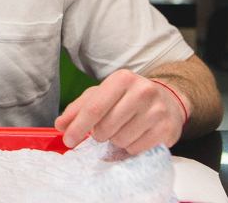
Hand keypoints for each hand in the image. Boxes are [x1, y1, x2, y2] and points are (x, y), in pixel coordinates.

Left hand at [54, 70, 187, 154]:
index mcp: (122, 79)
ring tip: (123, 129)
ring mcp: (157, 111)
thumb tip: (60, 125)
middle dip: (99, 134)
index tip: (68, 139)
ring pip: (121, 140)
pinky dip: (130, 147)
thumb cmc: (127, 98)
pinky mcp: (167, 129)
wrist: (168, 101)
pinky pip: (136, 149)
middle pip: (106, 126)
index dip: (78, 126)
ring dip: (115, 140)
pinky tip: (135, 136)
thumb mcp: (102, 95)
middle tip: (104, 130)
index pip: (95, 107)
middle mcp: (143, 91)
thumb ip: (78, 108)